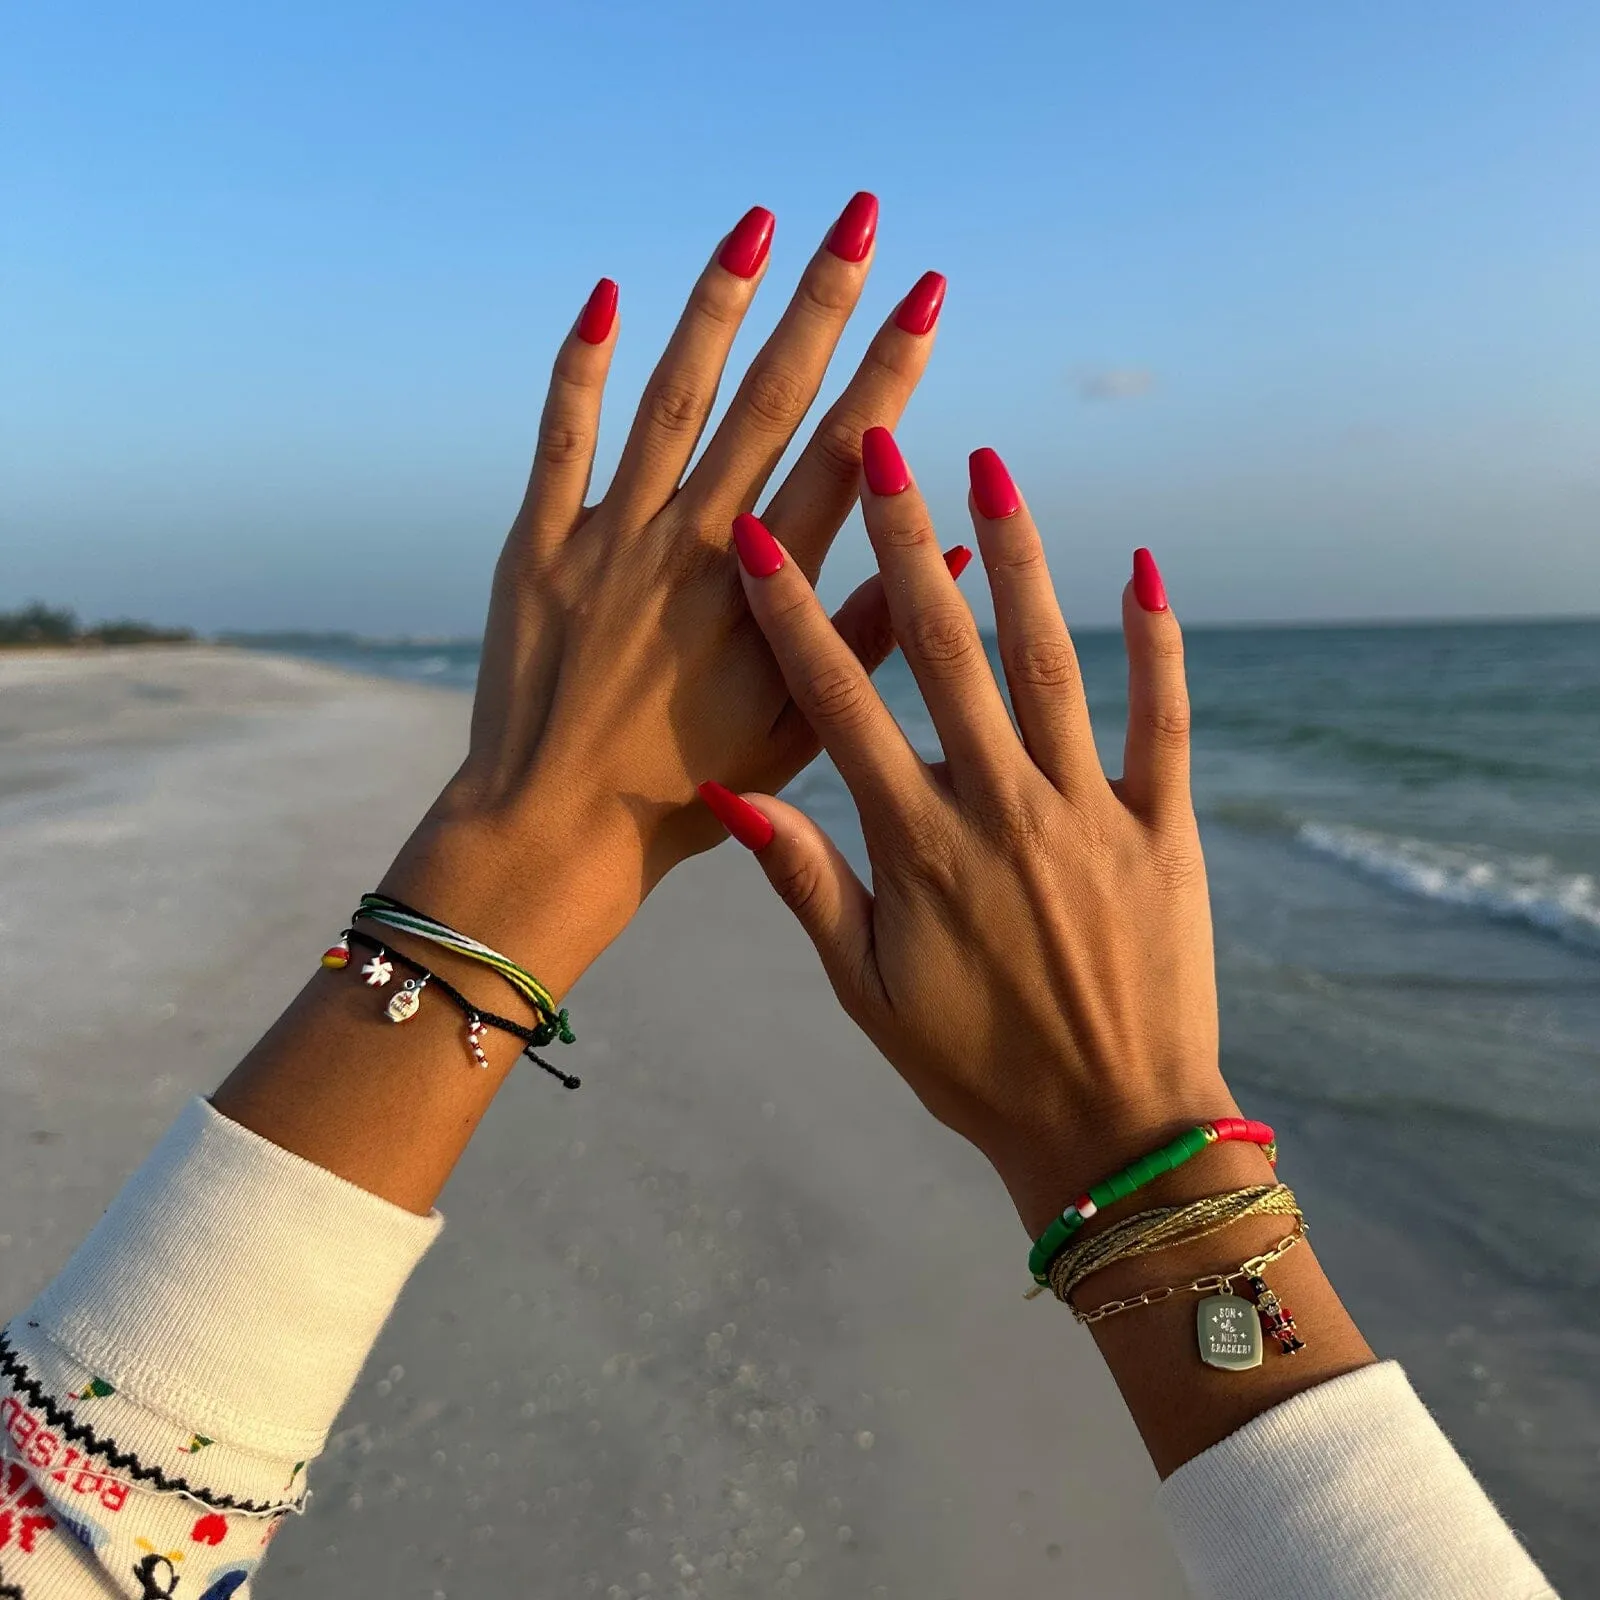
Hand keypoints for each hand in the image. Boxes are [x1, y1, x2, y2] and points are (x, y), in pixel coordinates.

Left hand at [384, 200, 953, 994]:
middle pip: (770, 403)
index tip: (931, 294)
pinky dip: (578, 368)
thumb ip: (868, 635)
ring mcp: (609, 542)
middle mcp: (694, 550)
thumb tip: (943, 545)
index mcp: (766, 595)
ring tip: (757, 225)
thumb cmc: (689, 789)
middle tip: (862, 218)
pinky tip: (604, 297)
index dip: (893, 370)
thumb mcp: (801, 727)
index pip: (846, 457)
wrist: (558, 829)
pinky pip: (560, 441)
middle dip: (823, 303)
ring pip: (671, 399)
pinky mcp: (536, 549)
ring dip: (716, 307)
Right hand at [705, 429, 1244, 1234]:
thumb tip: (731, 795)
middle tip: (880, 443)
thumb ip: (806, 884)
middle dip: (906, 541)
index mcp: (918, 849)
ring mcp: (1089, 813)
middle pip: (945, 652)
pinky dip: (1156, 642)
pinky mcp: (1164, 830)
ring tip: (991, 468)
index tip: (764, 536)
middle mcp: (1002, 810)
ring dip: (1019, 560)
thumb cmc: (976, 1069)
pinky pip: (1162, 719)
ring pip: (1049, 661)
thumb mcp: (867, 990)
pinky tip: (1141, 565)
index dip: (796, 616)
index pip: (840, 707)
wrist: (1114, 1132)